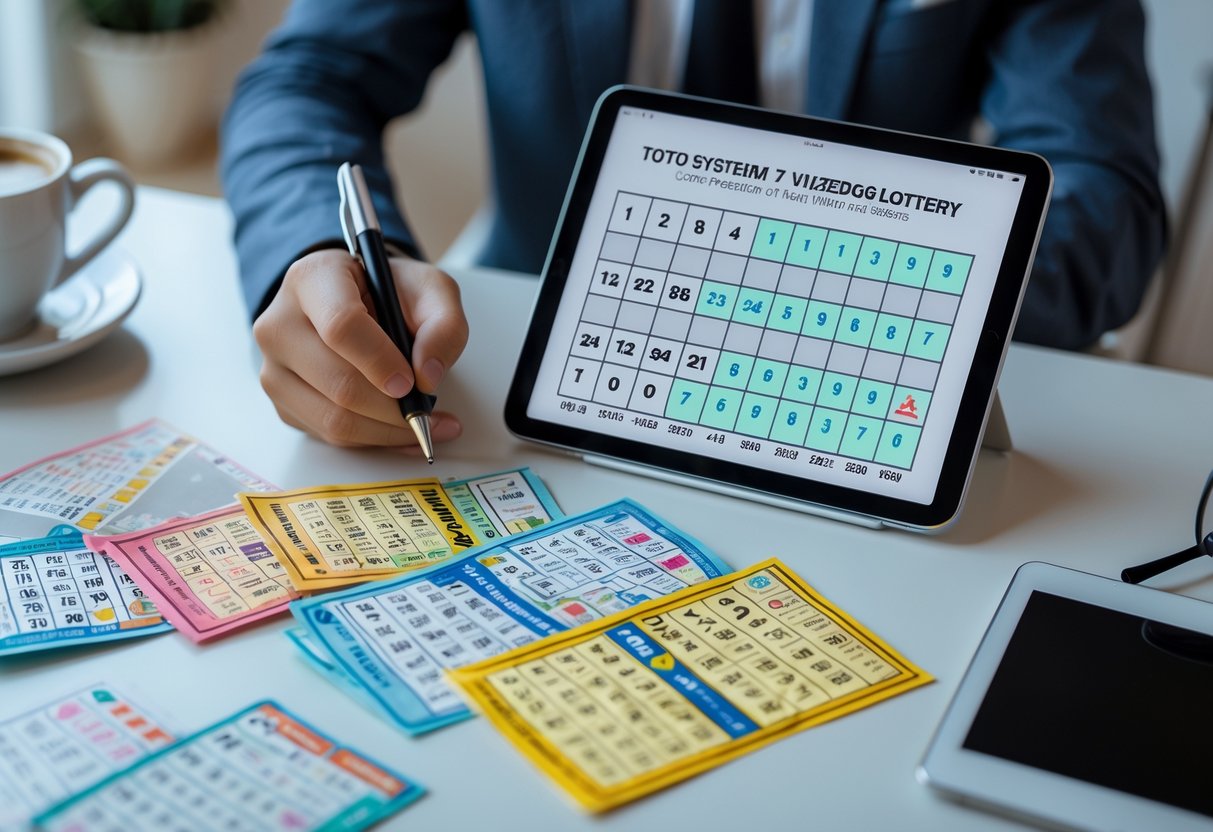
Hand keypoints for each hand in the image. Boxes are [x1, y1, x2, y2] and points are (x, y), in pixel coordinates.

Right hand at [253, 249, 467, 448]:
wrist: (353, 302)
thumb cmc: (388, 292)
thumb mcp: (429, 289)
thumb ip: (443, 324)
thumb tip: (427, 376)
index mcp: (312, 280)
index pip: (341, 327)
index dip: (380, 361)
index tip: (412, 381)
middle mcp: (280, 324)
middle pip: (338, 383)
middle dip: (393, 408)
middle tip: (430, 411)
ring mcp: (274, 367)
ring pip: (333, 419)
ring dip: (387, 431)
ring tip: (425, 424)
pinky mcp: (282, 402)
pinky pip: (330, 435)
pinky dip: (374, 439)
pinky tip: (400, 429)